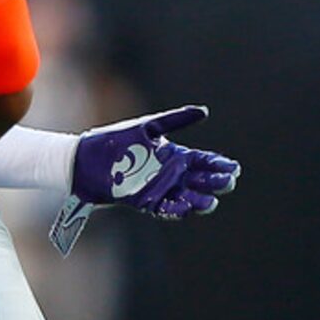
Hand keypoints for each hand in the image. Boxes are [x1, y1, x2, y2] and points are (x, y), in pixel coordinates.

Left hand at [50, 106, 239, 254]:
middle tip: (227, 182)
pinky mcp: (144, 201)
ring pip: (186, 198)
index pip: (203, 161)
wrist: (86, 159)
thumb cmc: (115, 140)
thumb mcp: (148, 126)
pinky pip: (164, 208)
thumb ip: (175, 120)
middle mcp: (170, 174)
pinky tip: (185, 207)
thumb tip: (204, 111)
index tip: (234, 167)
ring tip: (210, 201)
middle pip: (200, 181)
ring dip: (199, 201)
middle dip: (215, 183)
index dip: (219, 165)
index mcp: (174, 155)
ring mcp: (158, 188)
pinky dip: (174, 209)